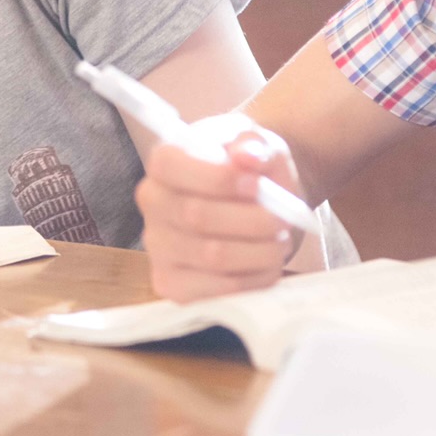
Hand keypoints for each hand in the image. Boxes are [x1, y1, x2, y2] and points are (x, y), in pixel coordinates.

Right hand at [135, 113, 307, 301]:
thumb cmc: (252, 167)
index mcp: (164, 162)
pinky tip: (268, 264)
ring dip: (259, 250)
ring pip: (212, 256)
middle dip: (251, 219)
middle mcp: (153, 204)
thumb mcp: (258, 142)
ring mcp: (158, 248)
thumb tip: (247, 156)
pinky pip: (214, 292)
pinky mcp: (173, 284)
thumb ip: (254, 144)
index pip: (175, 168)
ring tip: (279, 239)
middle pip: (197, 216)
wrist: (259, 197)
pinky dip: (252, 279)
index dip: (220, 179)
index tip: (257, 184)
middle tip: (283, 217)